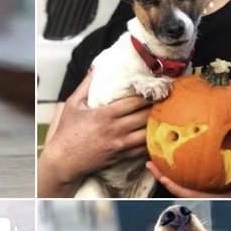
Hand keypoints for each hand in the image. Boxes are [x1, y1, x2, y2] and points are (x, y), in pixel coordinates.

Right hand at [39, 75, 152, 194]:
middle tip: (165, 100)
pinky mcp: (121, 157)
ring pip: (147, 133)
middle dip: (157, 108)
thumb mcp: (73, 105)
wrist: (64, 161)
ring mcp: (120, 145)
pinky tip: (156, 133)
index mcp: (105, 115)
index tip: (156, 88)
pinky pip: (143, 149)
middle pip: (145, 117)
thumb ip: (85, 85)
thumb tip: (95, 68)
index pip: (135, 102)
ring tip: (164, 116)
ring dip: (157, 124)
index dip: (148, 95)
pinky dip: (151, 141)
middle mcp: (115, 130)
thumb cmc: (67, 131)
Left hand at [146, 130, 230, 197]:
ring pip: (181, 184)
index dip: (176, 187)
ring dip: (166, 171)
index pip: (193, 194)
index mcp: (218, 197)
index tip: (163, 177)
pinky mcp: (206, 186)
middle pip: (180, 189)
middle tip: (149, 162)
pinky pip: (189, 177)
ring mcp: (206, 191)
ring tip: (151, 156)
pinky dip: (179, 165)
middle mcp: (209, 196)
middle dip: (163, 177)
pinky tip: (169, 150)